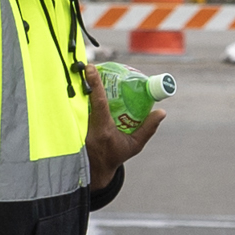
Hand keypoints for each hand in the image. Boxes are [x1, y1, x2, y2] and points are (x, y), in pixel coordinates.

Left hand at [84, 62, 163, 189]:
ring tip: (85, 73)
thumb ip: (148, 128)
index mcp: (103, 130)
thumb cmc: (116, 155)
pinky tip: (81, 87)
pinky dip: (78, 96)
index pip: (99, 103)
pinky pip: (74, 106)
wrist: (94, 169)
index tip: (90, 68)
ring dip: (80, 87)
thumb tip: (161, 112)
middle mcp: (87, 126)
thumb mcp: (135, 145)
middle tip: (89, 66)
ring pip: (77, 101)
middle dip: (85, 81)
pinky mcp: (72, 125)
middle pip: (84, 98)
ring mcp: (77, 126)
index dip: (95, 85)